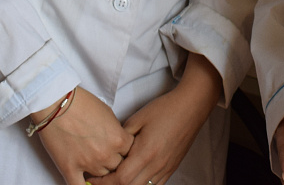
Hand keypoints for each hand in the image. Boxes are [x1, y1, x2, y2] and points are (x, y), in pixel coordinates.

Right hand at [37, 88, 133, 183]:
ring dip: (99, 171)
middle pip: (117, 167)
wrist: (57, 103)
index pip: (130, 154)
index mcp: (118, 139)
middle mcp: (106, 154)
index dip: (126, 152)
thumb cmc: (82, 103)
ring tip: (94, 162)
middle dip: (113, 161)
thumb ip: (115, 132)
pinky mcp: (69, 168)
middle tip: (106, 155)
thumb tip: (116, 141)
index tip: (121, 150)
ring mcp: (88, 163)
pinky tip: (86, 184)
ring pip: (101, 177)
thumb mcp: (108, 114)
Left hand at [90, 54, 223, 184]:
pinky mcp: (171, 168)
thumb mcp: (137, 119)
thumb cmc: (165, 109)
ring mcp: (166, 169)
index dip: (103, 182)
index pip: (120, 179)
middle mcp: (156, 165)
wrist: (191, 107)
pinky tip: (133, 178)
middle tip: (100, 180)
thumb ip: (121, 138)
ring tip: (115, 179)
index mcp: (146, 152)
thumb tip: (110, 149)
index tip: (92, 178)